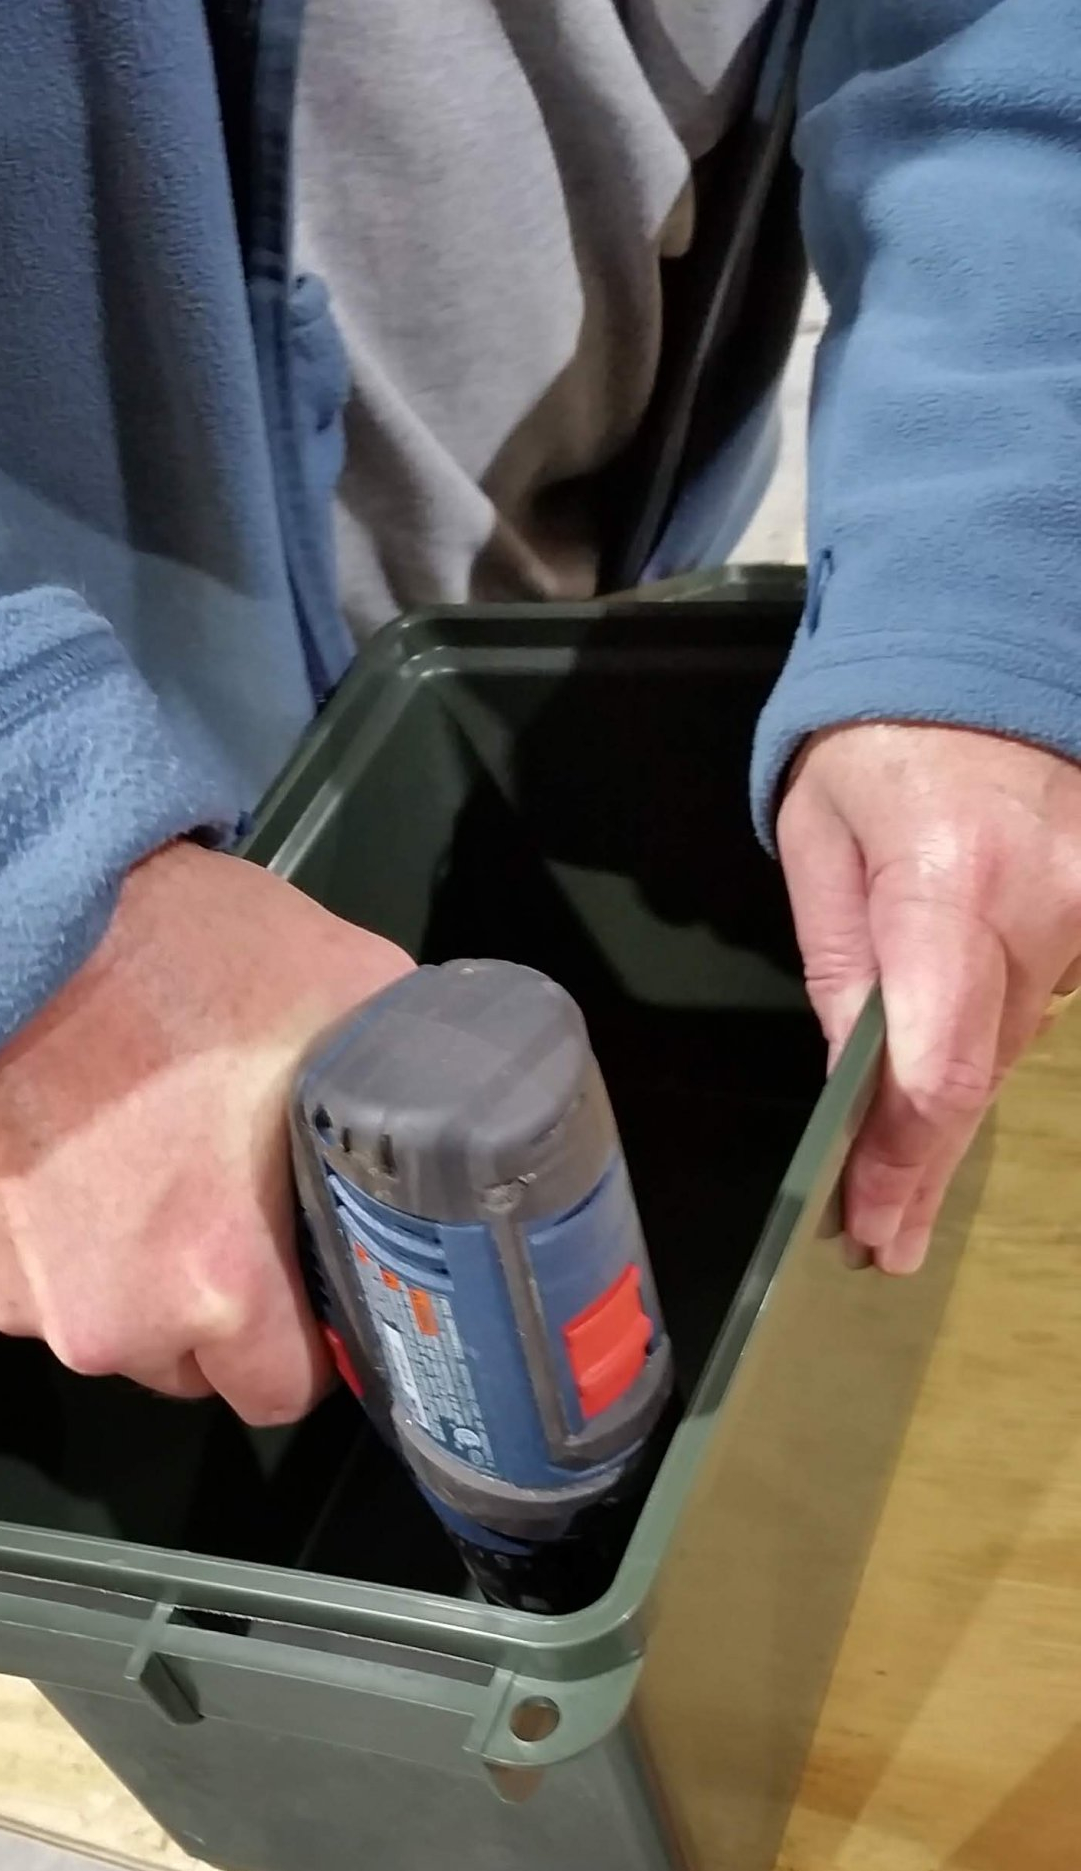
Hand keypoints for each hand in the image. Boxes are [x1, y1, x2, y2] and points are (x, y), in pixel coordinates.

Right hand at [0, 842, 411, 1421]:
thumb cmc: (170, 949)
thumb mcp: (346, 999)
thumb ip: (409, 1094)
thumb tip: (453, 1121)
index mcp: (219, 1286)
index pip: (283, 1392)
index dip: (309, 1338)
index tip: (311, 1276)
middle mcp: (112, 1318)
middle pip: (188, 1365)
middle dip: (216, 1305)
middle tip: (228, 1199)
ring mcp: (19, 1292)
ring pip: (106, 1322)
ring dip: (128, 1271)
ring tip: (143, 1156)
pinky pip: (29, 1276)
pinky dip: (53, 1233)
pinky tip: (72, 1145)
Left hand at [777, 723, 1080, 1272]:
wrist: (989, 632)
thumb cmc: (881, 731)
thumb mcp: (821, 841)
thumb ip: (843, 965)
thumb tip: (854, 1077)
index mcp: (950, 886)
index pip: (940, 1068)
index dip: (905, 1165)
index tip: (874, 1229)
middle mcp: (1043, 907)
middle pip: (982, 1074)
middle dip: (923, 1163)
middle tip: (884, 1239)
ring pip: (1018, 1041)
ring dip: (958, 1103)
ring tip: (901, 1175)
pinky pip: (1050, 993)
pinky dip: (996, 1033)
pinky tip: (951, 1074)